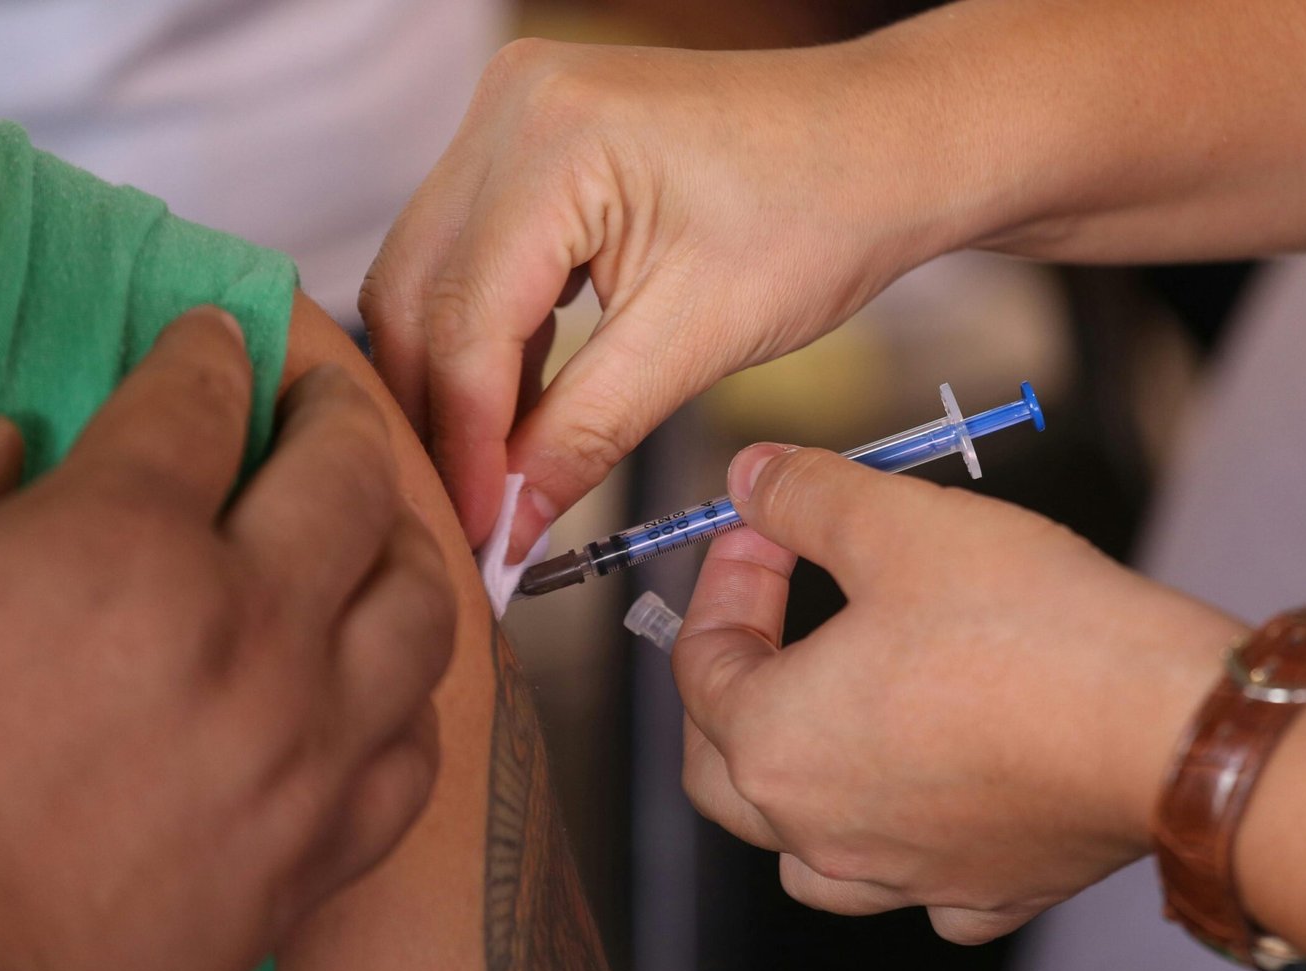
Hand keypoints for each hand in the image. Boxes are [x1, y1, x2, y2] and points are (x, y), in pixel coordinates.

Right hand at [0, 308, 454, 970]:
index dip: (210, 353)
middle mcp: (246, 634)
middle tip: (322, 399)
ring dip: (404, 543)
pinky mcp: (317, 853)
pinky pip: (413, 752)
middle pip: (347, 478)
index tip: (218, 339)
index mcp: (118, 548)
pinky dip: (407, 701)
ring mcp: (302, 748)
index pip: (198, 404)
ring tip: (377, 527)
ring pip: (419, 607)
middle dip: (338, 412)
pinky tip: (379, 685)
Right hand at [361, 35, 969, 555]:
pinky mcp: (535, 138)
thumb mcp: (700, 338)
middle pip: (418, 291)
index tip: (475, 530)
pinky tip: (512, 406)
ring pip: (431, 274)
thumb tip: (509, 516)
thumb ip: (586, 430)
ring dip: (453, 379)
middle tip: (468, 516)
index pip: (466, 319)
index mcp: (554, 137)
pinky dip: (486, 334)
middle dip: (437, 414)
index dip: (463, 441)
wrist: (887, 143)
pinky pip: (474, 251)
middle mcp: (512, 105)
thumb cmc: (825, 211)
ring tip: (487, 475)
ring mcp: (516, 111)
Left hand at [672, 444, 1239, 943]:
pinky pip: (918, 888)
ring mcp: (904, 875)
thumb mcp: (895, 523)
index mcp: (775, 744)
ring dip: (796, 785)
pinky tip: (930, 798)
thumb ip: (804, 497)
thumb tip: (748, 476)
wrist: (1169, 727)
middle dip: (730, 686)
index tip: (766, 529)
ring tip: (827, 720)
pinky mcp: (986, 890)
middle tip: (767, 618)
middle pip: (722, 770)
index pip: (700, 664)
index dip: (726, 578)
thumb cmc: (1027, 629)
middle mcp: (821, 830)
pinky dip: (906, 846)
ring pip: (804, 852)